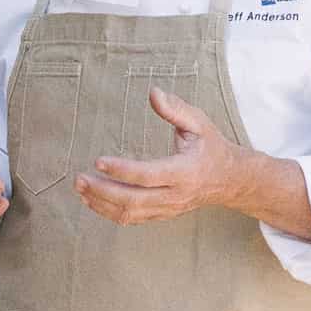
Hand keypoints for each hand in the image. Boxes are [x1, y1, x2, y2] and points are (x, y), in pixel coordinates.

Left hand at [74, 87, 251, 225]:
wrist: (230, 180)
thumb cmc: (212, 147)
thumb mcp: (200, 123)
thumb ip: (176, 108)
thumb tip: (153, 92)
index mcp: (185, 171)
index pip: (148, 175)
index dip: (122, 170)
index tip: (98, 161)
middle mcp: (176, 195)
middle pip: (134, 200)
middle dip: (103, 191)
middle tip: (79, 179)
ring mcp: (169, 208)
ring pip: (130, 213)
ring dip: (101, 203)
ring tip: (81, 189)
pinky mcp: (162, 214)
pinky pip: (133, 219)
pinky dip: (109, 212)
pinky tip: (92, 200)